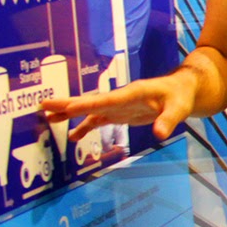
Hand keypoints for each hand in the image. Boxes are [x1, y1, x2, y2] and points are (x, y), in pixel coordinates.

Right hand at [41, 69, 196, 140]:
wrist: (183, 90)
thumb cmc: (181, 96)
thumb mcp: (179, 109)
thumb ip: (168, 121)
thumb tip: (159, 134)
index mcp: (133, 93)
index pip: (107, 99)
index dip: (88, 104)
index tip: (67, 107)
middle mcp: (121, 98)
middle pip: (91, 101)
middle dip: (68, 104)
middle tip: (43, 105)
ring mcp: (119, 105)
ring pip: (90, 110)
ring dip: (70, 114)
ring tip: (47, 119)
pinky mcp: (120, 113)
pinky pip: (98, 119)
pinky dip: (85, 126)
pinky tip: (72, 136)